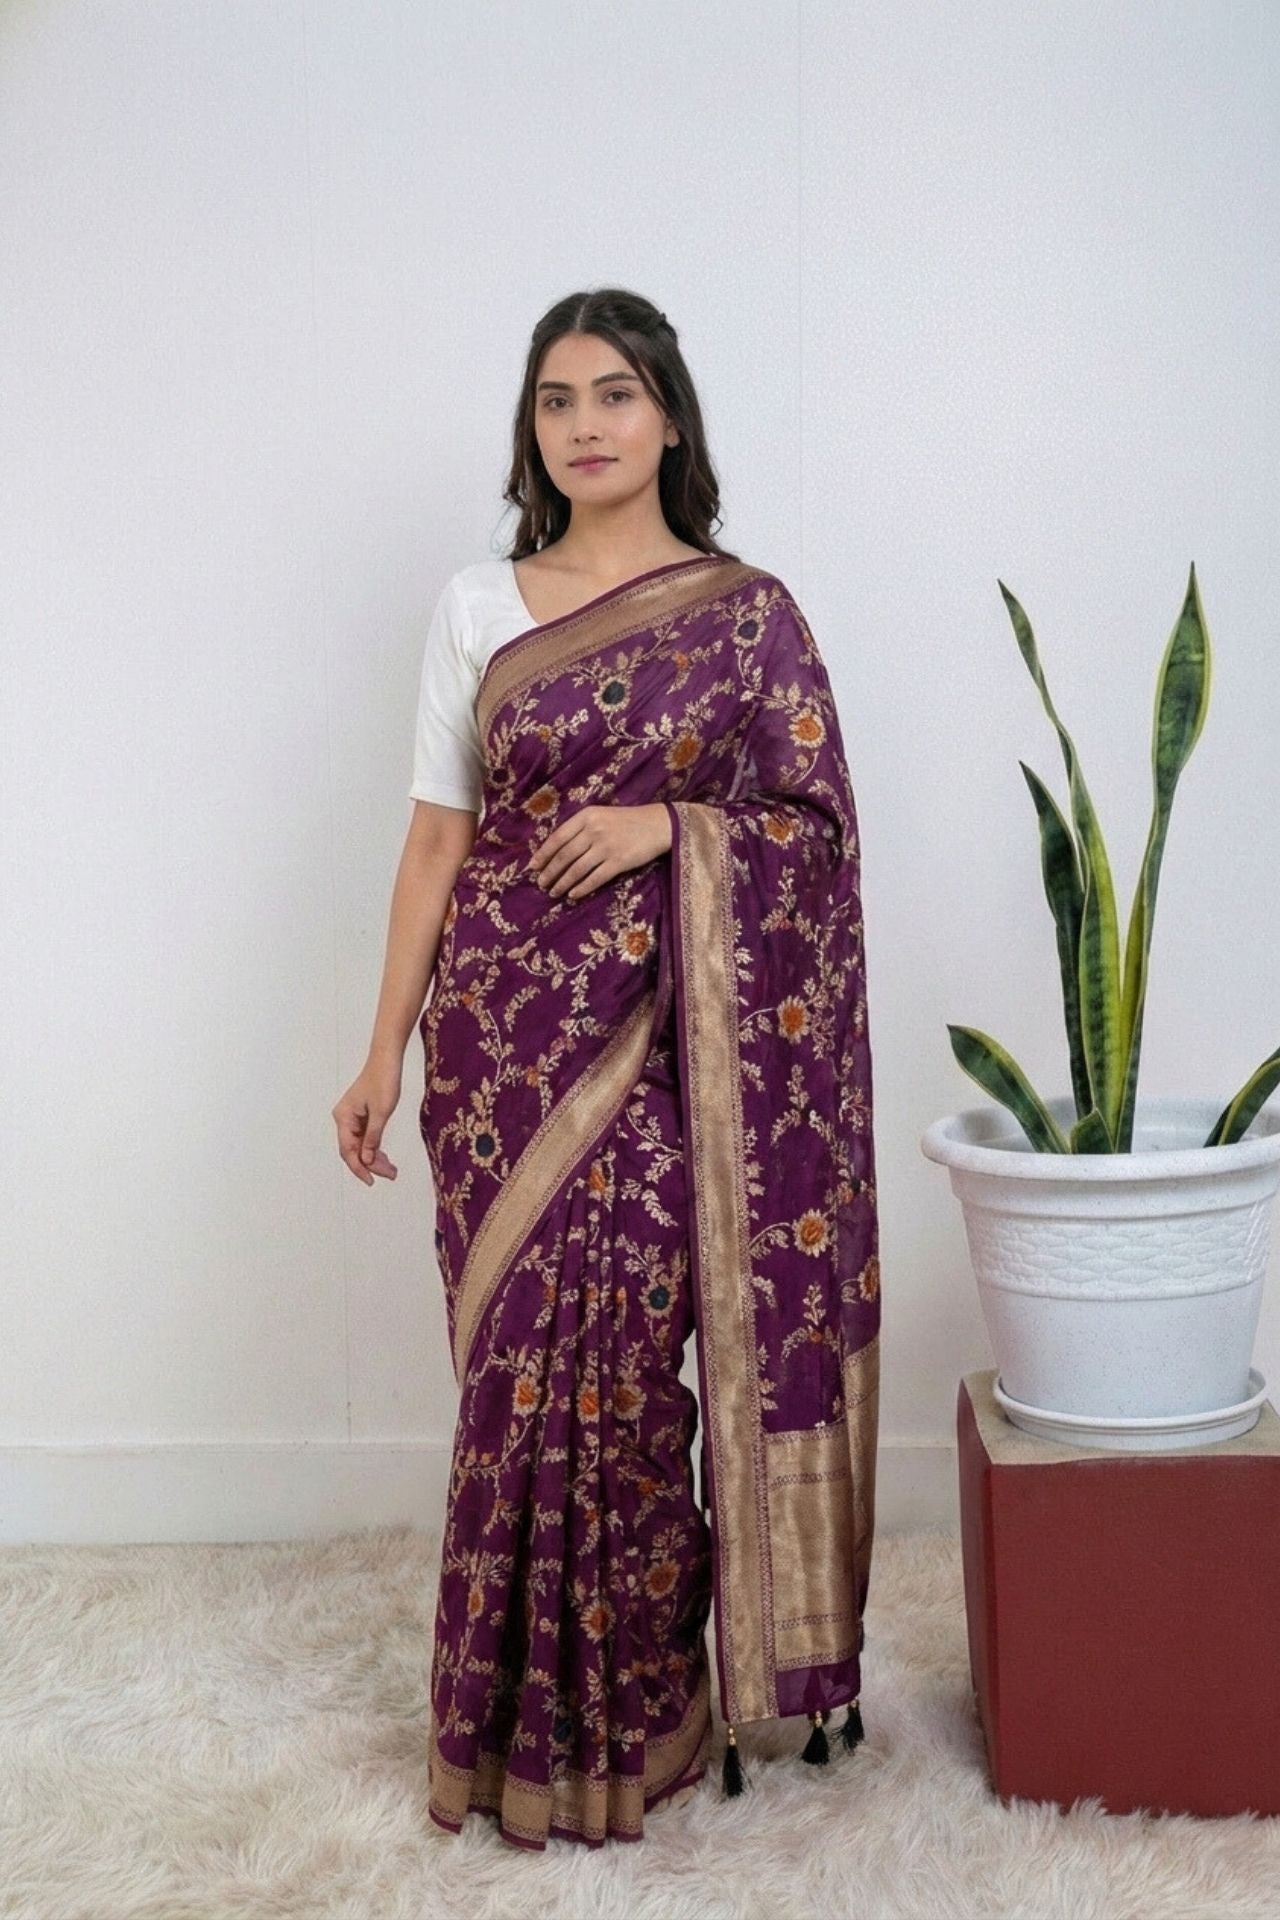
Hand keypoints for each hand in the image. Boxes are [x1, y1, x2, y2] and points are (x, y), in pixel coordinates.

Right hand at [332, 1052, 402, 1185]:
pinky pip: (366, 1137)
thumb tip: (367, 1159)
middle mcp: (344, 1119)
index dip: (359, 1168)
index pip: (348, 1151)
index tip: (371, 1181)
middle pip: (354, 1150)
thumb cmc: (383, 1080)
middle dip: (371, 1165)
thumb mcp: (381, 1112)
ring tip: (392, 1171)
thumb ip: (373, 1137)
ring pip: (361, 1145)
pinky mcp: (362, 1115)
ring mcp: (353, 1118)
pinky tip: (386, 1158)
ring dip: (375, 1159)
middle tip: (390, 1175)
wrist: (387, 1059)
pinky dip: (376, 1148)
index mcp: (343, 1117)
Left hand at [528, 802, 671, 899]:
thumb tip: (556, 850)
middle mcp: (594, 830)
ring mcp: (606, 846)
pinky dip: (581, 889)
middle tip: (541, 884)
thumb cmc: (627, 821)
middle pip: (564, 855)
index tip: (533, 867)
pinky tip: (573, 895)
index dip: (543, 854)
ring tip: (553, 892)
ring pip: (577, 869)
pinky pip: (595, 878)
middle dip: (550, 872)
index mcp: (587, 816)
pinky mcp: (619, 862)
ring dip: (562, 883)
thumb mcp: (601, 816)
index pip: (558, 837)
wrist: (658, 824)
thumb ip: (581, 828)